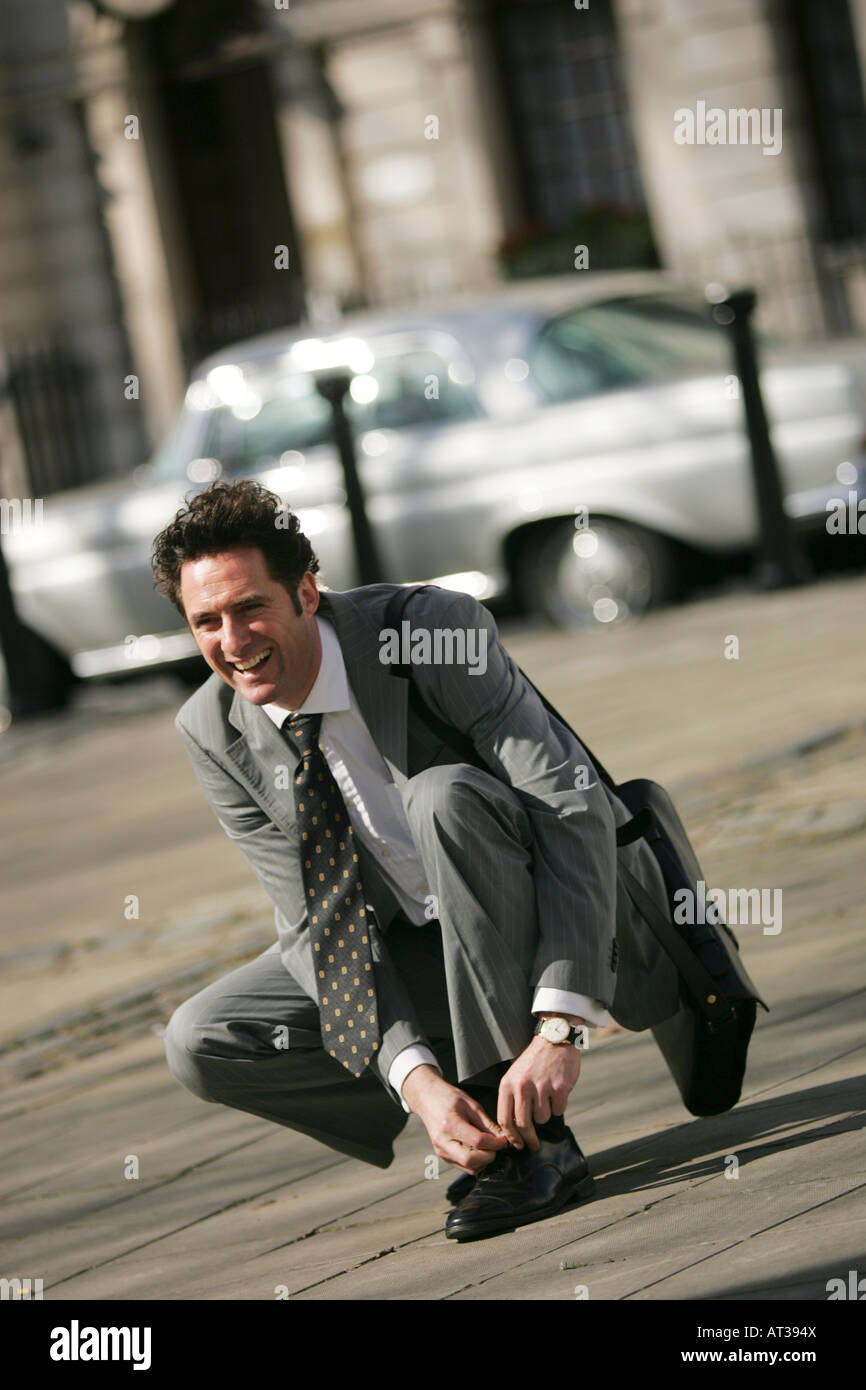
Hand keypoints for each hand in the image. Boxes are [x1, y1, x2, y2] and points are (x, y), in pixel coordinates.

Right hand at [402, 1066, 507, 1173]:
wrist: (427, 1099)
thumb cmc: (447, 1097)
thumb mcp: (470, 1104)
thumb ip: (486, 1123)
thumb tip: (501, 1138)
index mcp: (449, 1124)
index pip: (477, 1142)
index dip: (495, 1143)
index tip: (502, 1140)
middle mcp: (443, 1141)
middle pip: (471, 1161)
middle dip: (489, 1155)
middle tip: (496, 1146)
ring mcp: (441, 1151)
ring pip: (469, 1167)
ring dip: (483, 1161)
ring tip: (488, 1146)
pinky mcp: (443, 1156)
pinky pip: (463, 1166)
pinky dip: (475, 1162)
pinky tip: (478, 1149)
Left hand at [497, 1031, 580, 1151]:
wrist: (553, 1040)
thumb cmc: (533, 1063)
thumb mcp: (514, 1077)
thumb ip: (512, 1100)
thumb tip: (513, 1131)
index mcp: (507, 1085)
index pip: (504, 1119)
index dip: (511, 1137)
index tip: (517, 1145)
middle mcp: (522, 1087)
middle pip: (523, 1124)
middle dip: (529, 1139)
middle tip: (533, 1145)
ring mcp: (541, 1087)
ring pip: (542, 1118)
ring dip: (546, 1113)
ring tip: (546, 1096)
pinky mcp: (558, 1087)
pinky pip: (558, 1110)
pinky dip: (559, 1105)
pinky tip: (557, 1091)